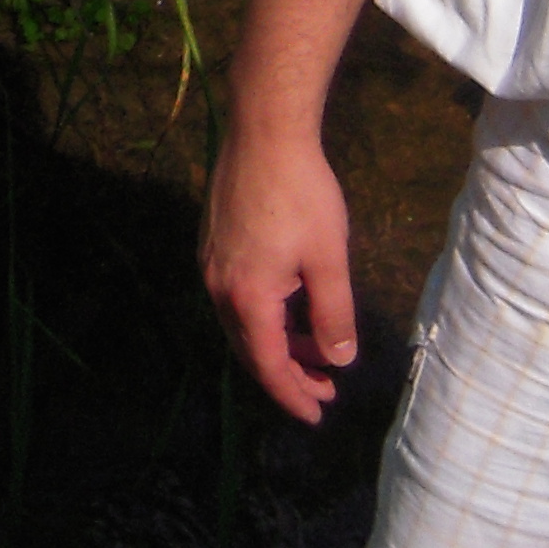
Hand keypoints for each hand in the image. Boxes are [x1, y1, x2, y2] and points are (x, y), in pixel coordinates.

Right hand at [202, 115, 361, 422]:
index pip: (268, 364)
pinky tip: (289, 306)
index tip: (317, 415)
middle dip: (286, 374)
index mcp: (248, 295)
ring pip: (240, 322)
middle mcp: (218, 284)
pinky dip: (262, 316)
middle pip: (249, 348)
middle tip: (323, 389)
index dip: (292, 394)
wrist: (263, 132)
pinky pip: (235, 297)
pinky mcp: (212, 241)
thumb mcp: (329, 260)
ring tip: (314, 348)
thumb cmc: (303, 195)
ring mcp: (210, 262)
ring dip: (276, 343)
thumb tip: (338, 360)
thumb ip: (334, 316)